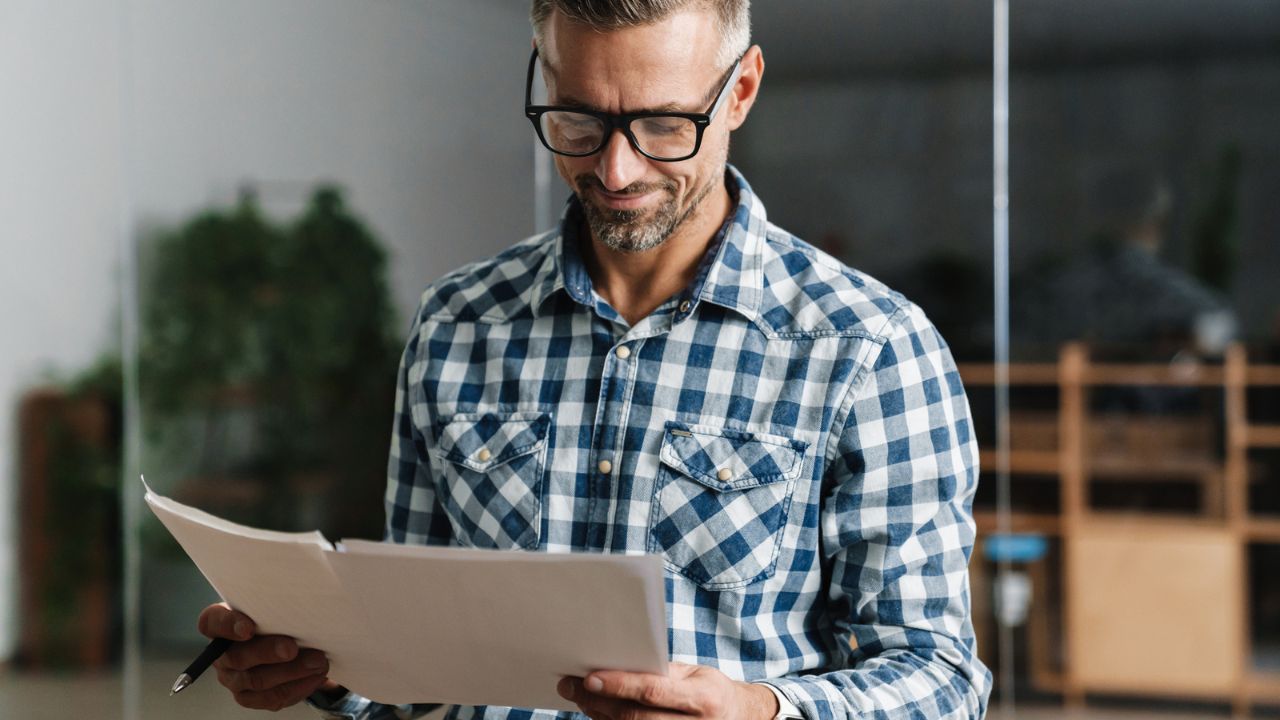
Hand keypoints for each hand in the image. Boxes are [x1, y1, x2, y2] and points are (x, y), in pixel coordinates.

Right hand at [198, 602, 337, 710]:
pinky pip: (272, 698)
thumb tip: (303, 600)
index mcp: (221, 624)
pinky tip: (316, 676)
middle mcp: (223, 654)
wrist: (288, 641)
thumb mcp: (276, 604)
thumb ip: (279, 603)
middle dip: (268, 652)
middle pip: (238, 657)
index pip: (212, 622)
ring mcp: (234, 679)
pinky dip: (297, 687)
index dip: (228, 625)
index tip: (248, 628)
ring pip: (257, 680)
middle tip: (292, 648)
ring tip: (317, 661)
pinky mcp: (251, 697)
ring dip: (291, 671)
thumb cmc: (278, 616)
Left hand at [556, 662, 778, 719]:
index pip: (654, 691)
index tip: (589, 677)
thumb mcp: (696, 675)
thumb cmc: (712, 691)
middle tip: (570, 685)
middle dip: (599, 701)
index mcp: (703, 698)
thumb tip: (615, 664)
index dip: (620, 685)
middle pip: (636, 718)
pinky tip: (598, 712)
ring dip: (599, 715)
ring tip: (578, 696)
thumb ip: (661, 672)